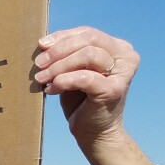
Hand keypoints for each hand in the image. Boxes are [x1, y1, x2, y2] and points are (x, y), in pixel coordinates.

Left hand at [34, 27, 139, 146]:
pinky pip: (84, 77)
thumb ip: (65, 54)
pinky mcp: (113, 90)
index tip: (41, 46)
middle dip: (59, 51)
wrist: (93, 131)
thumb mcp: (72, 70)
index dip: (62, 37)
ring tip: (42, 79)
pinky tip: (52, 90)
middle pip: (89, 40)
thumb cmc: (80, 99)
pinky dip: (64, 81)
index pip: (88, 33)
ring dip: (59, 66)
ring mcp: (122, 73)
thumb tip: (43, 43)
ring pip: (87, 55)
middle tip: (38, 64)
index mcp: (118, 48)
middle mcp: (126, 57)